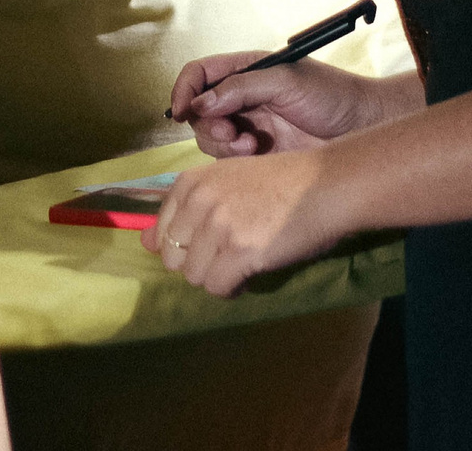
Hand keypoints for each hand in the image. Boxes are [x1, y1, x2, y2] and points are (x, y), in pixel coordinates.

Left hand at [143, 152, 344, 297]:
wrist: (327, 184)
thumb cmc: (281, 184)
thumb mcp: (227, 183)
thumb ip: (184, 211)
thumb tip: (144, 244)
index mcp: (192, 182)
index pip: (163, 233)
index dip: (187, 245)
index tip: (212, 242)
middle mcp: (200, 201)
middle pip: (175, 259)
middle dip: (200, 263)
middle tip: (230, 253)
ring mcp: (220, 226)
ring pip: (195, 277)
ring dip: (218, 276)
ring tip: (244, 261)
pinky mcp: (242, 252)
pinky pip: (218, 288)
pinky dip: (233, 288)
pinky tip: (250, 273)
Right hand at [168, 54, 394, 155]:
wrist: (364, 128)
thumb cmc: (333, 96)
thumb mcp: (287, 82)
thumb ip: (242, 88)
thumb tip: (201, 103)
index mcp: (247, 71)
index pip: (200, 74)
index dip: (184, 89)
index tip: (182, 111)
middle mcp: (242, 98)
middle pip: (199, 110)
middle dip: (207, 123)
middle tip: (231, 133)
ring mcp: (248, 126)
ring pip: (210, 137)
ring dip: (222, 143)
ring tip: (250, 146)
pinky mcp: (257, 155)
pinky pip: (227, 159)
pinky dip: (233, 159)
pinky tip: (257, 155)